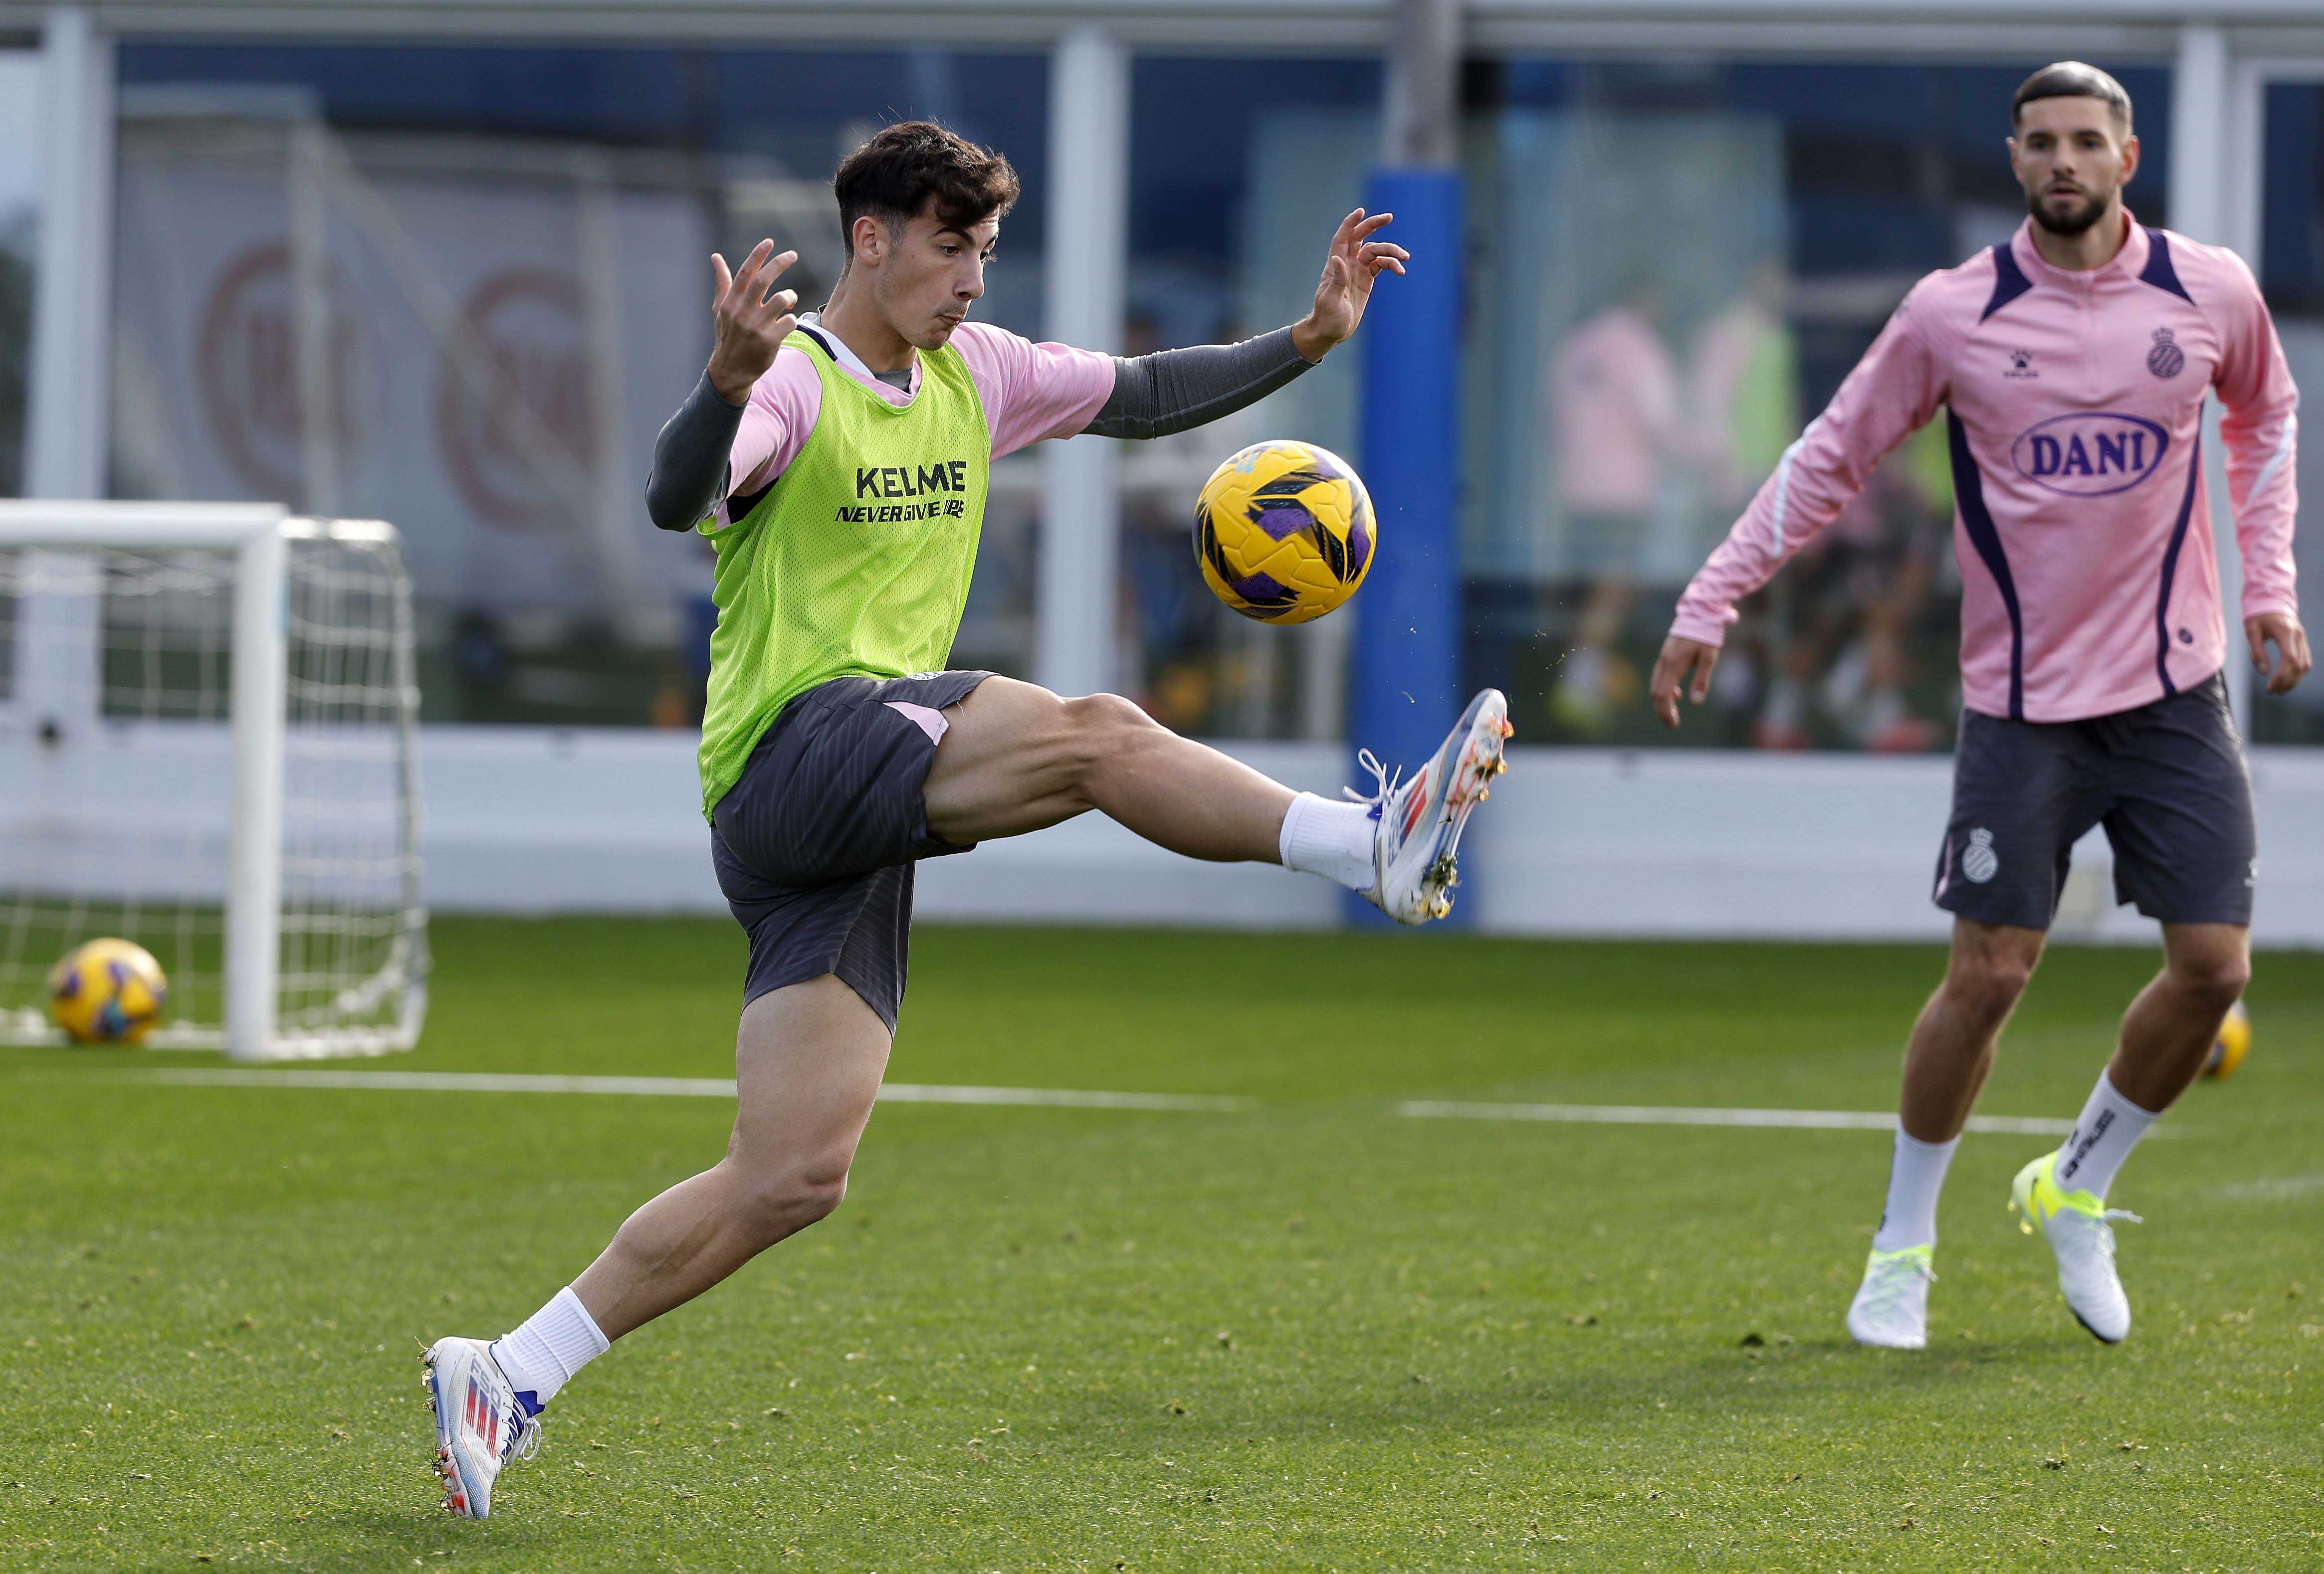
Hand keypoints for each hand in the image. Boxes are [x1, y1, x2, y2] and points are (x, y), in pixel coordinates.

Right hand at [706, 241, 799, 401]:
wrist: (730, 370)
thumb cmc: (728, 335)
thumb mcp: (720, 309)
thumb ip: (722, 282)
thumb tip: (715, 257)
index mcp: (731, 302)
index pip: (745, 273)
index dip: (758, 255)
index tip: (770, 242)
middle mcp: (742, 312)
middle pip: (764, 280)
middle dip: (780, 263)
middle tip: (793, 254)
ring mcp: (756, 327)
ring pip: (782, 299)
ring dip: (790, 296)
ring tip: (789, 300)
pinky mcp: (769, 341)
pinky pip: (790, 321)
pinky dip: (792, 319)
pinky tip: (786, 325)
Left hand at [1290, 209, 1408, 361]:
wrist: (1331, 331)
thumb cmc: (1327, 318)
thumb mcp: (1330, 301)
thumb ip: (1336, 280)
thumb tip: (1337, 259)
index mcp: (1336, 265)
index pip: (1343, 238)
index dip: (1350, 223)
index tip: (1361, 211)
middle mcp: (1347, 264)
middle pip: (1361, 237)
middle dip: (1374, 225)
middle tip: (1389, 217)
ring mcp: (1358, 271)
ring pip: (1376, 251)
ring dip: (1390, 251)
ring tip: (1405, 258)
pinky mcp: (1367, 280)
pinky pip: (1381, 265)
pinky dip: (1392, 265)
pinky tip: (1401, 271)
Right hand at [1649, 635, 1721, 727]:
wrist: (1699, 612)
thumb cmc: (1706, 635)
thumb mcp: (1709, 658)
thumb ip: (1702, 680)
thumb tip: (1696, 702)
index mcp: (1674, 664)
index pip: (1662, 695)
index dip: (1666, 711)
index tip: (1674, 724)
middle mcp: (1664, 662)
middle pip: (1655, 692)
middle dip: (1662, 709)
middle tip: (1673, 723)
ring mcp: (1663, 658)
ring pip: (1655, 685)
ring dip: (1662, 700)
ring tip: (1673, 711)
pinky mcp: (1665, 655)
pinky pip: (1659, 676)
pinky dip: (1664, 689)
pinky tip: (1676, 693)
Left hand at [2246, 611, 2312, 695]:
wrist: (2271, 602)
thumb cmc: (2258, 616)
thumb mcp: (2251, 630)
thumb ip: (2256, 651)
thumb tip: (2264, 672)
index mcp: (2286, 632)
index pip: (2289, 658)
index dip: (2281, 675)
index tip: (2270, 687)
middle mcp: (2299, 636)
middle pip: (2299, 665)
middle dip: (2287, 681)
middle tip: (2272, 691)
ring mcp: (2303, 639)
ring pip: (2305, 665)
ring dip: (2294, 680)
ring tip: (2279, 690)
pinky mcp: (2303, 642)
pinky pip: (2305, 661)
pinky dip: (2298, 673)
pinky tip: (2286, 681)